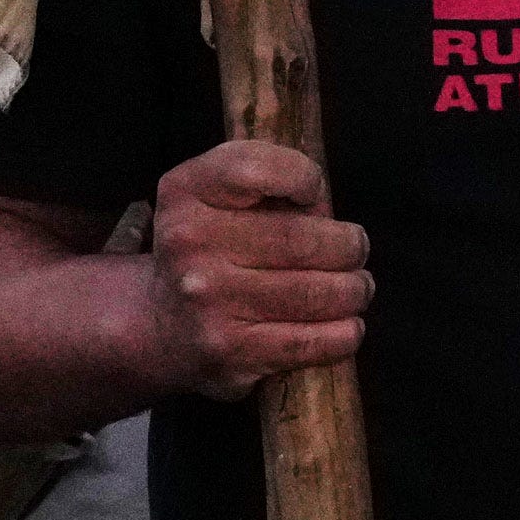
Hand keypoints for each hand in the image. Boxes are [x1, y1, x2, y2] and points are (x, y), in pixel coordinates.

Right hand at [133, 139, 369, 399]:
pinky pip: (311, 341)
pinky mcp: (230, 349)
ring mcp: (208, 300)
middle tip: (356, 250)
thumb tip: (326, 209)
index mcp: (185, 193)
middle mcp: (189, 244)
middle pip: (300, 238)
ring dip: (354, 291)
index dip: (300, 176)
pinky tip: (348, 325)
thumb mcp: (215, 195)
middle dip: (348, 246)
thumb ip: (266, 180)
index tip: (313, 192)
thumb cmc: (210, 249)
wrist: (161, 324)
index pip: (253, 169)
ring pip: (316, 292)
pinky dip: (345, 333)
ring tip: (358, 288)